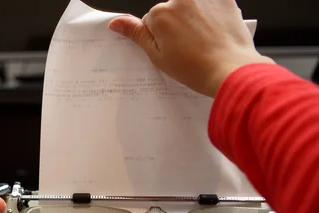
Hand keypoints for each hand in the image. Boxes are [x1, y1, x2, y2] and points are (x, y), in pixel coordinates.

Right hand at [108, 0, 274, 96]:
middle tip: (188, 48)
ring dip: (194, 19)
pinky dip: (212, 15)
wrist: (231, 70)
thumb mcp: (158, 56)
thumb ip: (137, 35)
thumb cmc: (196, 68)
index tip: (171, 50)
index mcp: (161, 13)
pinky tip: (215, 33)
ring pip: (190, 6)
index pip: (152, 21)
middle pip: (171, 10)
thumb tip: (116, 23)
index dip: (160, 38)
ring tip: (203, 42)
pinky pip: (211, 3)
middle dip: (176, 26)